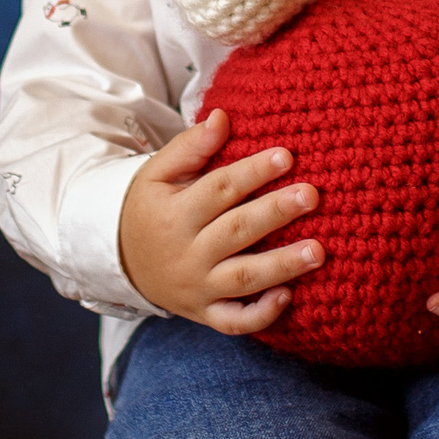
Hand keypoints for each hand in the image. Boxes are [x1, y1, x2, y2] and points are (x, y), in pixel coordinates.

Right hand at [117, 106, 322, 334]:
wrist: (119, 260)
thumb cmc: (150, 208)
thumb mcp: (157, 173)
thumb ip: (190, 146)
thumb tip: (222, 117)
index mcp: (175, 214)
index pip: (218, 190)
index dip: (252, 172)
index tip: (286, 156)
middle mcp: (187, 253)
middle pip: (236, 232)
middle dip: (275, 213)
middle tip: (311, 195)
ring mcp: (197, 287)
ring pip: (242, 278)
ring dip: (282, 266)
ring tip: (319, 251)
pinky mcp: (206, 313)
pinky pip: (234, 321)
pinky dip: (260, 315)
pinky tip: (289, 296)